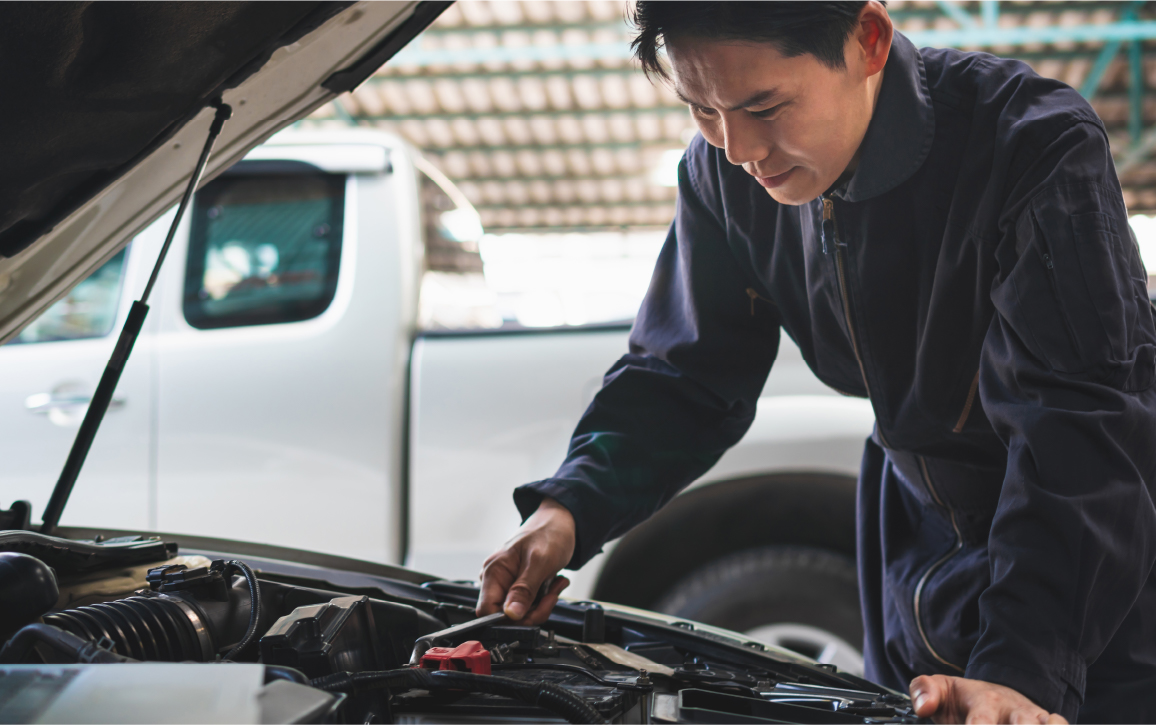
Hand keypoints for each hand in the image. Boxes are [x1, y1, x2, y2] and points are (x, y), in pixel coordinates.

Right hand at [477, 496, 575, 623]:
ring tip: (555, 585)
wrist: (560, 523)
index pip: (487, 610)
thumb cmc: (548, 534)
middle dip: (532, 611)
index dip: (508, 619)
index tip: (530, 614)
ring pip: (520, 613)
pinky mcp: (520, 587)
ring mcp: (508, 584)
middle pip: (506, 615)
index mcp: (494, 571)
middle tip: (551, 595)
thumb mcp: (539, 562)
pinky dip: (544, 600)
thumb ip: (524, 589)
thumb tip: (511, 614)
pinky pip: (529, 606)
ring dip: (542, 605)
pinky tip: (553, 585)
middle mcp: (497, 579)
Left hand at [910, 675, 1067, 723]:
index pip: (981, 722)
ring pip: (1043, 724)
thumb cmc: (965, 699)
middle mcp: (1013, 710)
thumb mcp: (941, 688)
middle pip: (1022, 723)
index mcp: (984, 701)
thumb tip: (923, 707)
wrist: (997, 692)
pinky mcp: (1048, 723)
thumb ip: (924, 691)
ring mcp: (1033, 718)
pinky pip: (1061, 724)